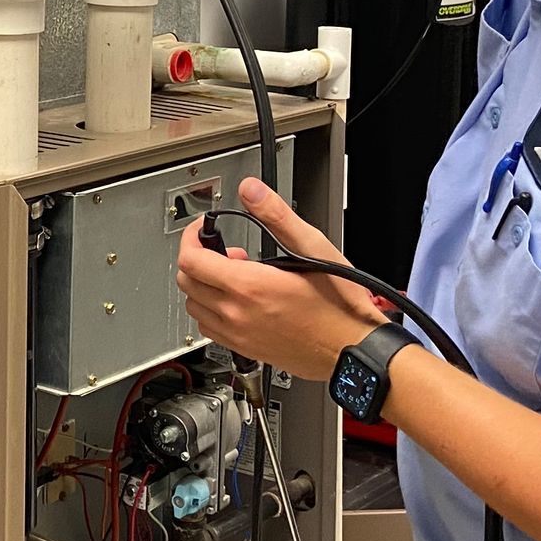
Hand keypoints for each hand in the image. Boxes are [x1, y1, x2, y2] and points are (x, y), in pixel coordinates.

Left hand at [174, 179, 382, 380]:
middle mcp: (237, 314)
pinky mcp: (246, 349)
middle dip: (199, 258)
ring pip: (194, 306)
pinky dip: (212, 310)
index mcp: (249, 287)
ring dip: (204, 286)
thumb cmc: (340, 305)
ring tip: (236, 276)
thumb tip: (251, 191)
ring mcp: (239, 335)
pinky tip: (238, 301)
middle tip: (228, 251)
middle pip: (187, 282)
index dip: (192, 237)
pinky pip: (209, 328)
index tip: (204, 229)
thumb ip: (276, 215)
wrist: (354, 350)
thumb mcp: (313, 247)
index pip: (191, 260)